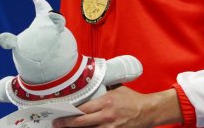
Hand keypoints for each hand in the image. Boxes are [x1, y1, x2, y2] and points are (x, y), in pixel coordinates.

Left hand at [52, 86, 181, 127]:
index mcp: (106, 102)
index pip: (83, 109)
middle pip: (81, 122)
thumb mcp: (117, 88)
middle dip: (66, 124)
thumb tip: (89, 79)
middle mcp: (107, 116)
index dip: (69, 112)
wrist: (147, 111)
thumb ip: (103, 86)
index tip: (59, 112)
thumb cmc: (131, 99)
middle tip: (56, 123)